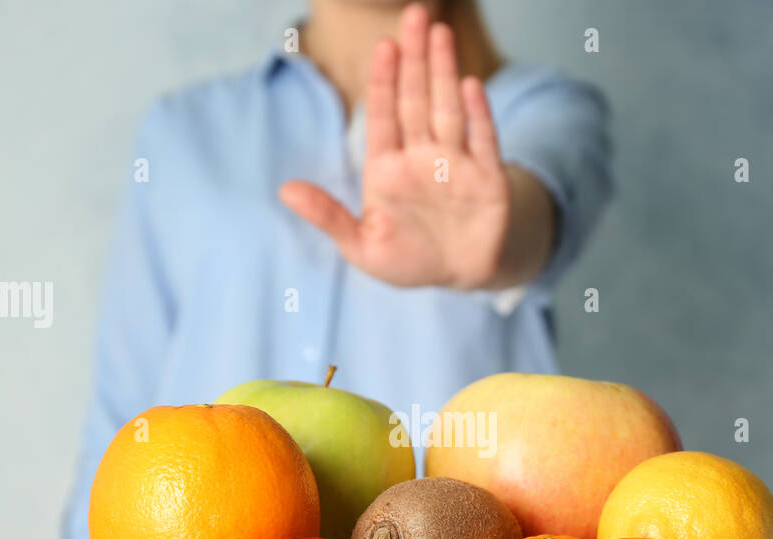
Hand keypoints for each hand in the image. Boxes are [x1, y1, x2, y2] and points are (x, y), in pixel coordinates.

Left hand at [280, 4, 511, 289]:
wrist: (459, 277)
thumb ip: (328, 217)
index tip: (383, 46)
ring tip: (439, 34)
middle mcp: (422, 156)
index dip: (383, 81)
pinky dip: (477, 116)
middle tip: (415, 15)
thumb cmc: (408, 259)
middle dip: (415, 59)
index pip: (384, 115)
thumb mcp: (362, 247)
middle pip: (416, 99)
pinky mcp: (488, 179)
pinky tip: (469, 87)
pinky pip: (483, 142)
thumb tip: (285, 191)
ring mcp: (456, 163)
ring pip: (448, 109)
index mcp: (388, 168)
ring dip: (444, 72)